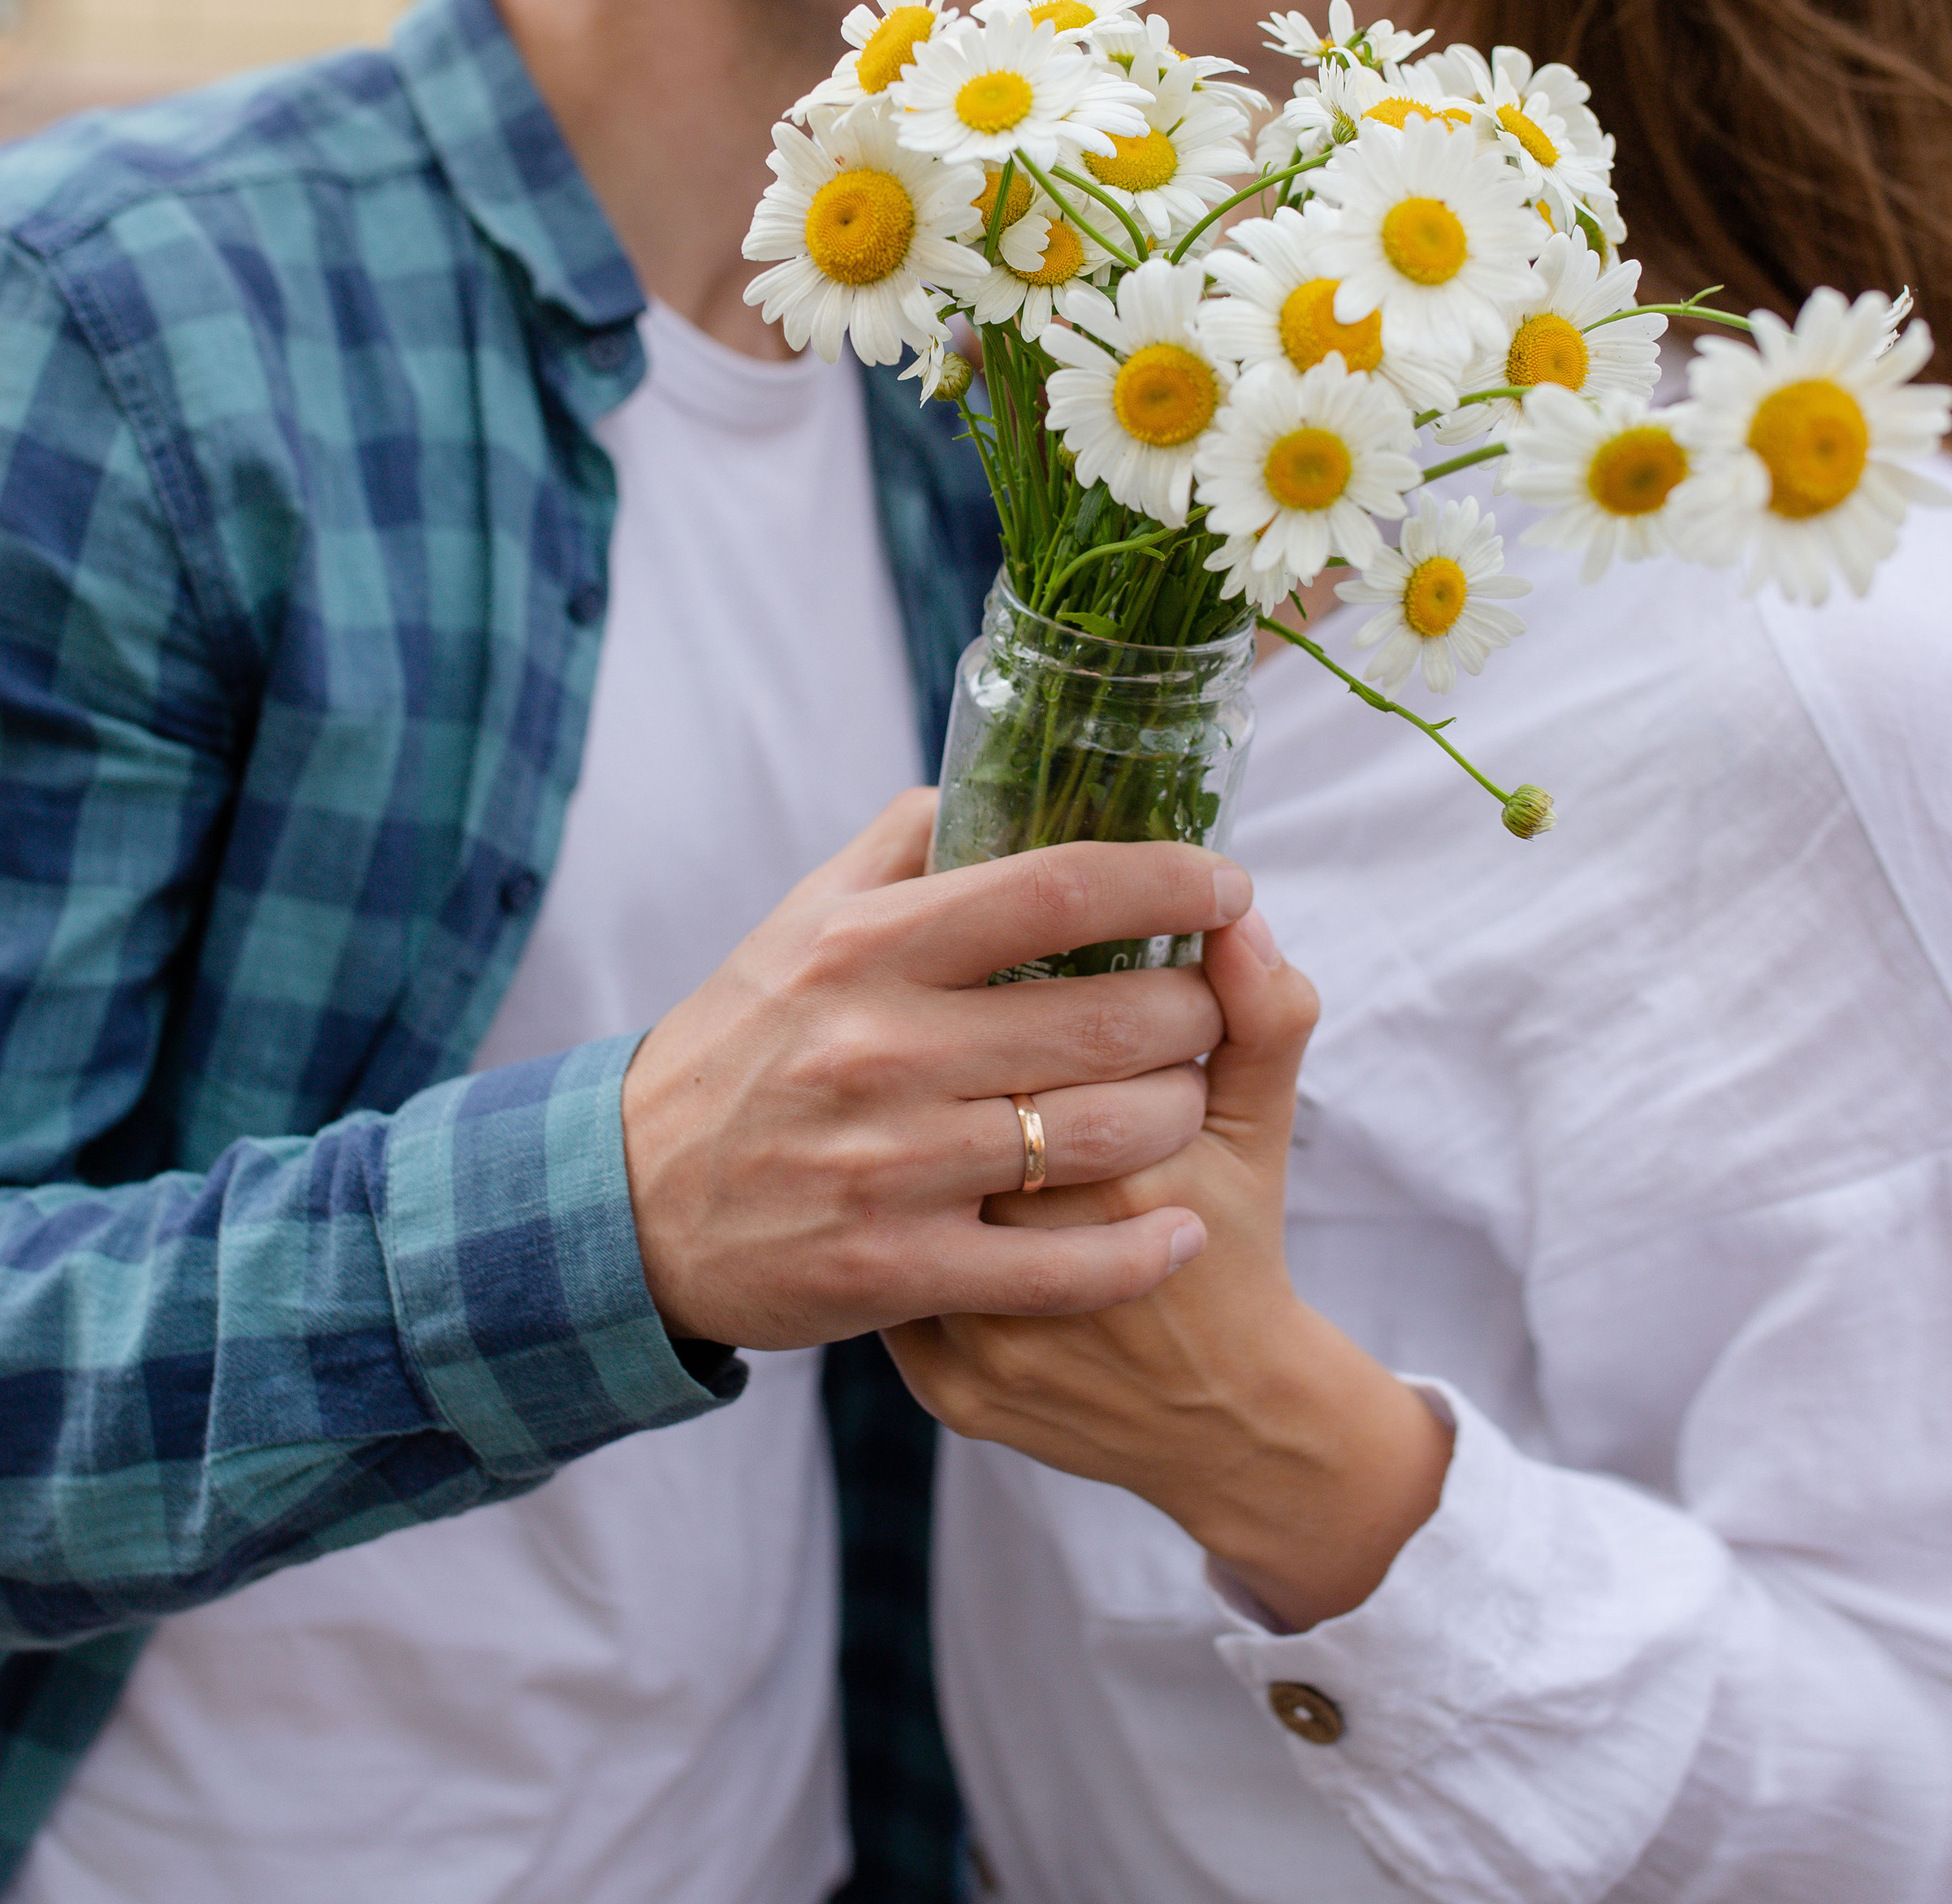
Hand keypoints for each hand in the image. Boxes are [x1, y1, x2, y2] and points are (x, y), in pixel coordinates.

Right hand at [622, 789, 1250, 1347]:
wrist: (626, 1205)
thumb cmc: (740, 1046)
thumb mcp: (799, 923)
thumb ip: (903, 846)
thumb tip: (998, 779)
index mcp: (867, 948)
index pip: (1053, 888)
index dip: (1165, 880)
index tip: (1226, 880)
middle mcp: (882, 1049)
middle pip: (1104, 1020)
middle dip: (1190, 1010)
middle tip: (1208, 1004)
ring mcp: (891, 1167)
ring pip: (1100, 1138)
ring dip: (1176, 1116)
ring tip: (1187, 1097)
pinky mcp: (893, 1271)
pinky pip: (1058, 1269)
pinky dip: (1140, 1253)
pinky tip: (1180, 1231)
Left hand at [886, 908, 1452, 1630]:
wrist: (1227, 1425)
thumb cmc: (1240, 1242)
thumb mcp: (1261, 1127)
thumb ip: (1263, 1013)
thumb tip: (1239, 919)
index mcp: (1119, 1171)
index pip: (1021, 1035)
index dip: (1013, 988)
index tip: (1021, 965)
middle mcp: (1037, 1260)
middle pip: (951, 1110)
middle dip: (954, 1062)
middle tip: (968, 1029)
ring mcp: (983, 1337)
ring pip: (906, 1191)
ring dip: (911, 1137)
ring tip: (933, 1101)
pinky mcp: (950, 1390)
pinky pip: (890, 1278)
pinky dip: (896, 1225)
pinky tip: (912, 1185)